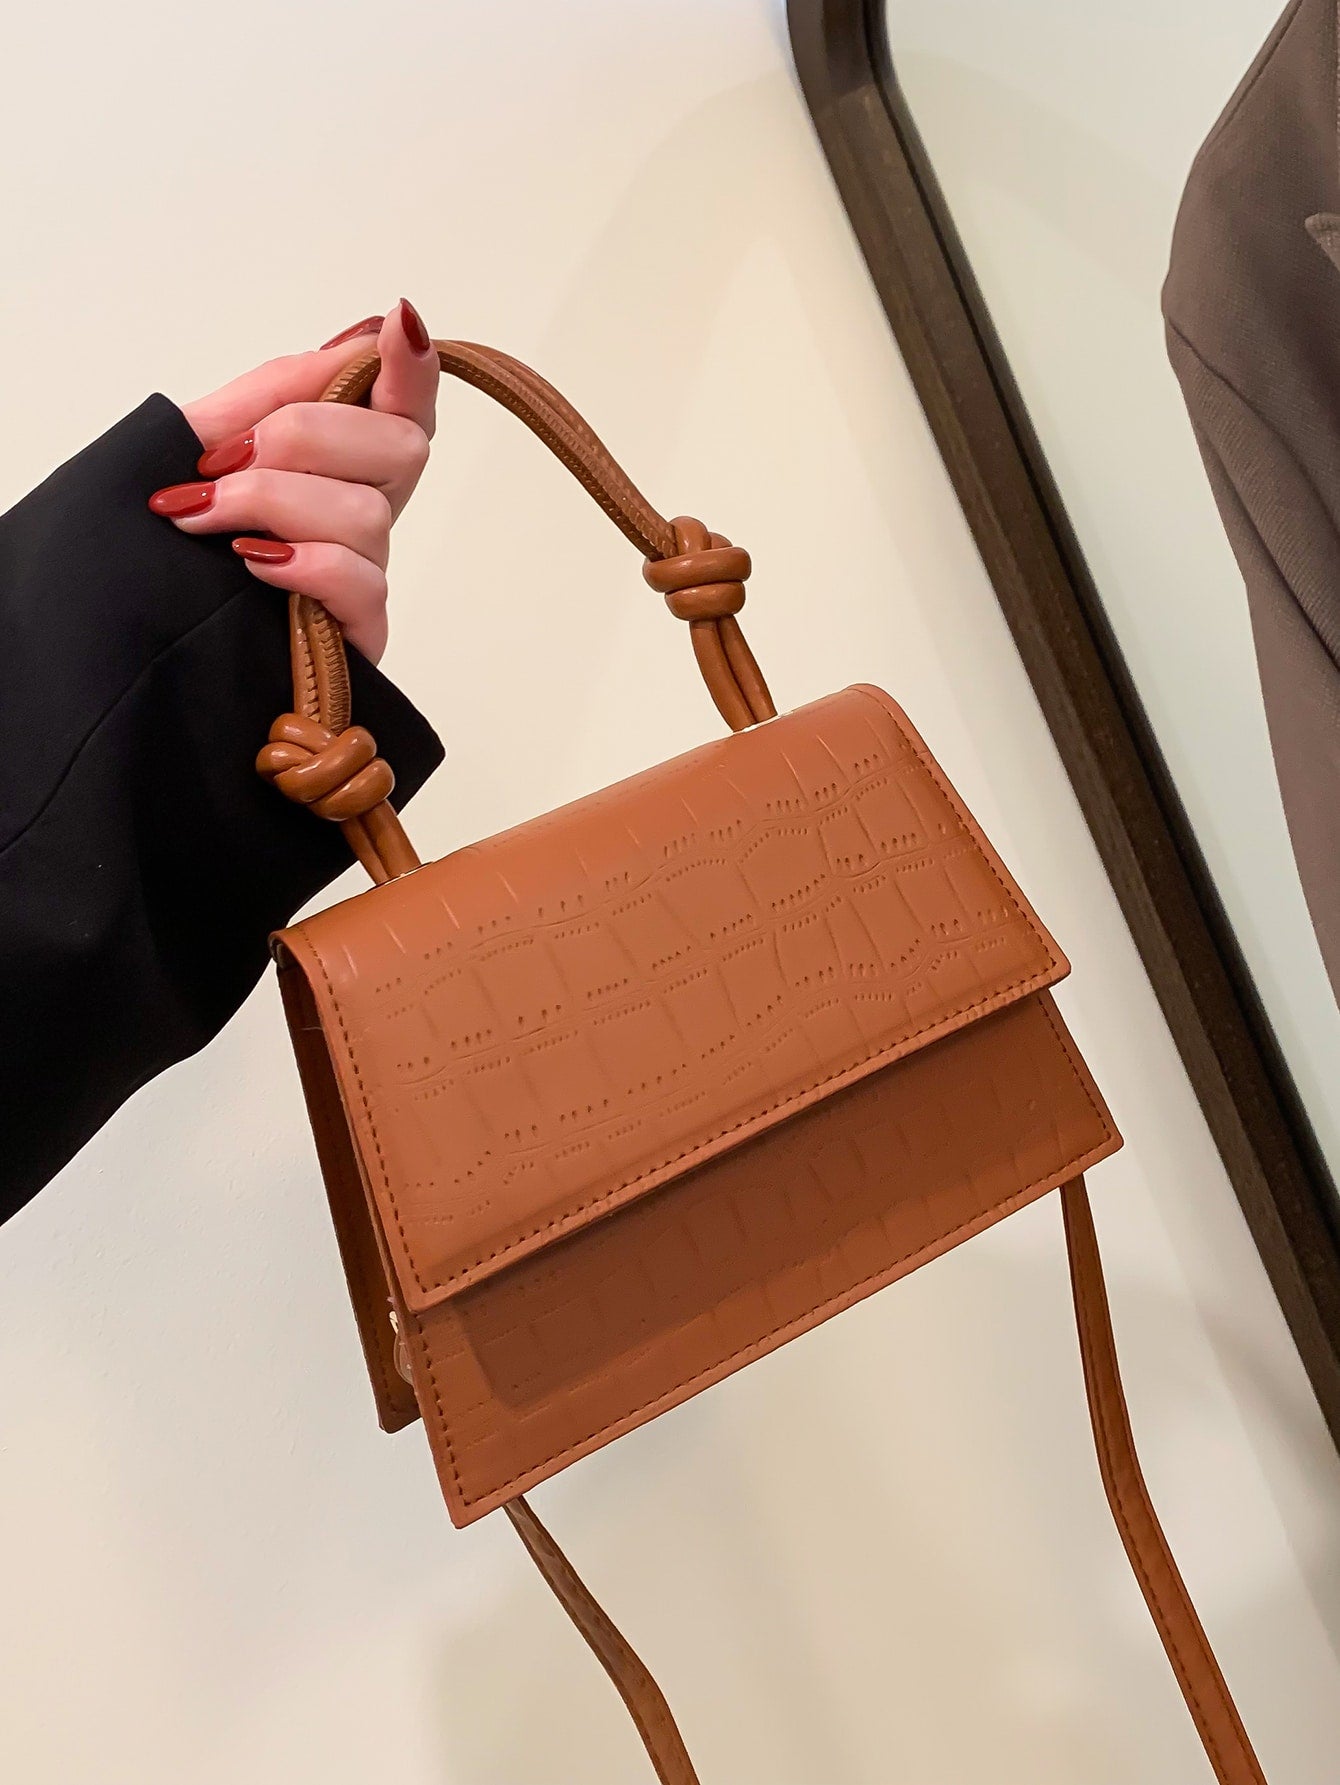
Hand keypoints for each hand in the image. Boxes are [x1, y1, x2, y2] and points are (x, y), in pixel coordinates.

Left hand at [147, 298, 438, 662]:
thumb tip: (365, 334)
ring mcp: (364, 573)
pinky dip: (300, 562)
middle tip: (223, 462)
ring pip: (367, 513)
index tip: (401, 324)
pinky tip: (250, 563)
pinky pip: (359, 581)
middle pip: (401, 445)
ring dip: (271, 503)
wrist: (126, 628)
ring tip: (201, 520)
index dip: (414, 363)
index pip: (407, 401)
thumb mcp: (201, 441)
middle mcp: (363, 510)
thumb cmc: (167, 541)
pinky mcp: (355, 635)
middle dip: (302, 437)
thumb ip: (278, 389)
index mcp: (338, 459)